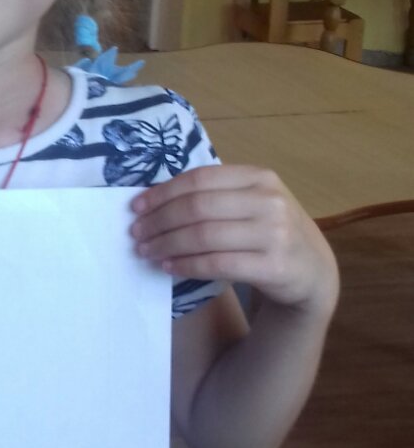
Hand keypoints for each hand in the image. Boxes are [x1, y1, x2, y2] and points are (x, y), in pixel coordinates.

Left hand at [129, 165, 338, 319]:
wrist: (312, 270)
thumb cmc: (270, 232)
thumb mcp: (251, 203)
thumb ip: (215, 196)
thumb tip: (154, 200)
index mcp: (259, 177)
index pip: (199, 179)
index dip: (163, 192)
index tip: (136, 206)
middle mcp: (269, 201)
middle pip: (197, 207)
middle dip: (159, 221)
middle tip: (136, 233)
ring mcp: (274, 233)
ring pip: (204, 236)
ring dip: (167, 244)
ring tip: (146, 251)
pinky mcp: (273, 266)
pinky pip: (217, 264)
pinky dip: (186, 265)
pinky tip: (169, 267)